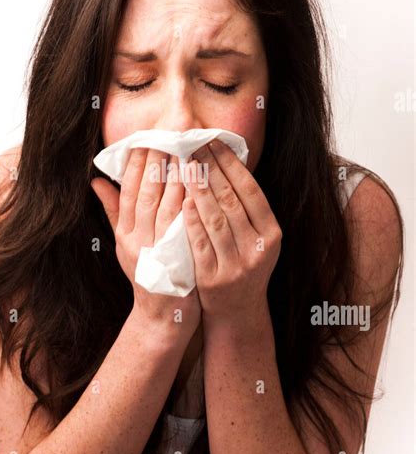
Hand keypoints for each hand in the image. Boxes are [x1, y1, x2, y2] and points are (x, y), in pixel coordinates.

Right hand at [91, 148, 201, 339]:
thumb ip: (114, 211)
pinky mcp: (175, 258)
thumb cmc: (148, 275)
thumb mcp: (126, 244)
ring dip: (176, 175)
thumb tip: (97, 180)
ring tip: (187, 150)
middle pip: (146, 192)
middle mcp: (137, 239)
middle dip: (158, 161)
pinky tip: (199, 182)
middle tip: (170, 134)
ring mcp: (157, 249)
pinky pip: (183, 223)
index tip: (148, 138)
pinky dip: (190, 201)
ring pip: (166, 204)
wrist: (161, 317)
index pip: (128, 189)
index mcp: (125, 232)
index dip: (138, 163)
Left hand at [182, 139, 281, 331]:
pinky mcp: (214, 279)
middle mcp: (258, 249)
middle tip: (193, 146)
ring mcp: (236, 265)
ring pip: (216, 219)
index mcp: (271, 234)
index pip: (250, 191)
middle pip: (232, 201)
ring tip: (185, 166)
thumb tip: (226, 161)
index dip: (231, 164)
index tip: (213, 142)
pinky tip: (182, 200)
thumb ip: (245, 207)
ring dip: (199, 189)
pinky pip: (200, 243)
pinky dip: (191, 220)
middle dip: (211, 170)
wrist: (237, 311)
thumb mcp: (255, 237)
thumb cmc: (242, 264)